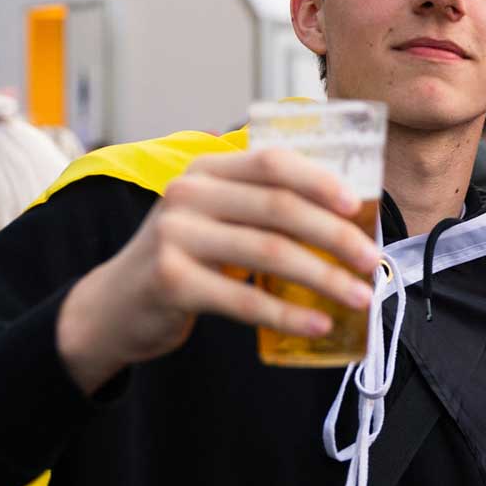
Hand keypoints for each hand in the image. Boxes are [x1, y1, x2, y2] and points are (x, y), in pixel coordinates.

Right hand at [56, 147, 380, 394]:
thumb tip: (346, 220)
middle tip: (371, 262)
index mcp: (206, 170)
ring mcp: (175, 236)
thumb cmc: (184, 259)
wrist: (113, 305)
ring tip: (359, 297)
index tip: (358, 205)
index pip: (272, 161)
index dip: (319, 180)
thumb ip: (261, 208)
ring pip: (269, 252)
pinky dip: (288, 314)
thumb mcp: (214, 217)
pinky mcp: (170, 281)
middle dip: (335, 236)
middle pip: (279, 208)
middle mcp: (188, 194)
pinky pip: (244, 299)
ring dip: (323, 278)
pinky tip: (319, 324)